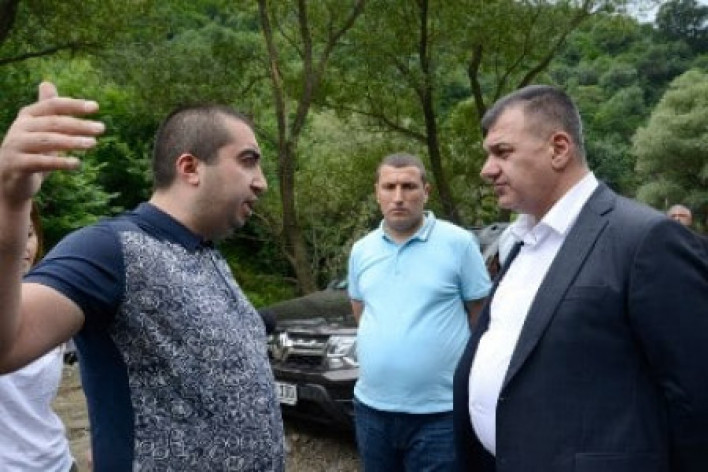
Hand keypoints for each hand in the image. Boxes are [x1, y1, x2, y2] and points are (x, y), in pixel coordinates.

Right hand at [0, 82, 104, 207]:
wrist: (8, 180)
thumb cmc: (29, 151)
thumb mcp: (38, 129)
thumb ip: (46, 109)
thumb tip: (46, 82)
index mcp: (28, 116)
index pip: (53, 106)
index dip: (73, 105)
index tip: (96, 107)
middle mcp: (20, 128)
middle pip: (54, 123)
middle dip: (79, 124)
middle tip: (101, 128)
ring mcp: (16, 146)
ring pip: (48, 141)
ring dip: (72, 142)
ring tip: (93, 144)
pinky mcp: (17, 165)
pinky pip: (41, 162)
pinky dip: (60, 162)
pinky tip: (77, 163)